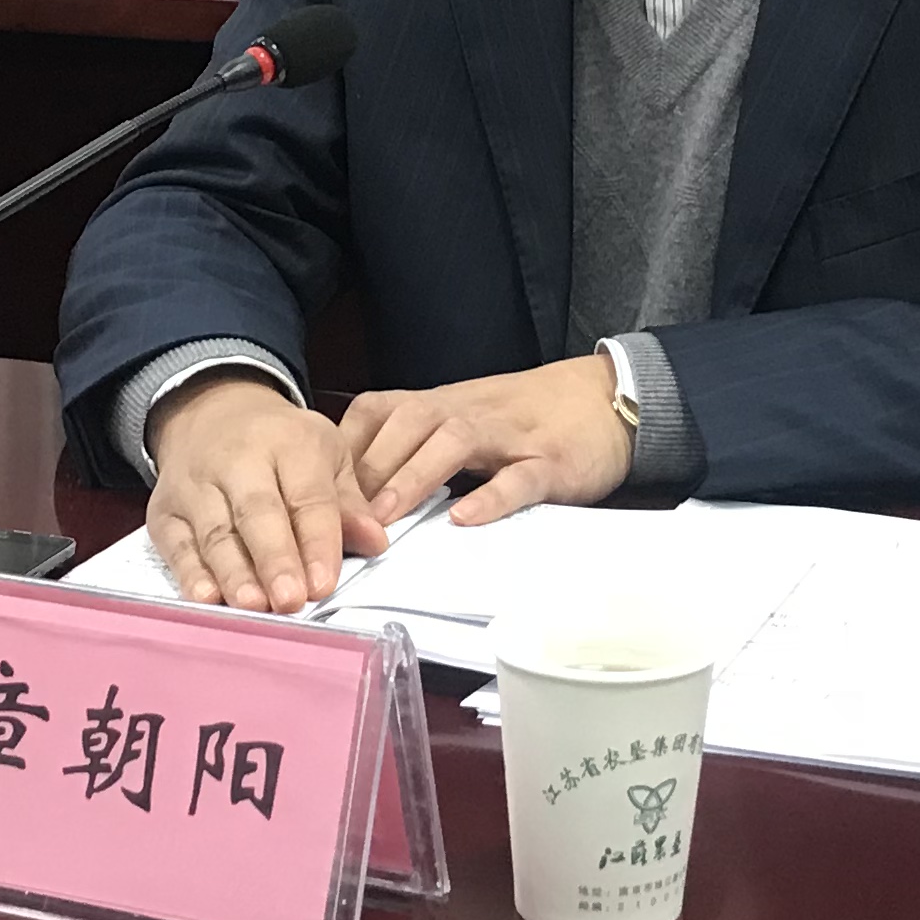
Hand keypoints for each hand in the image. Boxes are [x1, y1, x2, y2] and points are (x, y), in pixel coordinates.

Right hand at [145, 374, 390, 612]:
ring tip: (253, 605)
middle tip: (290, 599)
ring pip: (215, 532)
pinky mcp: (165, 511)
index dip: (317, 542)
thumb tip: (374, 542)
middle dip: (274, 559)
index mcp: (290, 442)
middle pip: (256, 513)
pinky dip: (188, 573)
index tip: (324, 583)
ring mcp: (195, 485)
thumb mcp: (326, 454)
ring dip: (234, 573)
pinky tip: (206, 597)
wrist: (211, 412)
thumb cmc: (280, 444)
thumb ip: (348, 503)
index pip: (308, 497)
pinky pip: (175, 545)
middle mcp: (238, 460)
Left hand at [340, 355, 632, 528]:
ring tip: (386, 519)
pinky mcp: (551, 461)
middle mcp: (469, 411)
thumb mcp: (464, 421)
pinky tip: (466, 519)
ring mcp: (511, 434)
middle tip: (338, 517)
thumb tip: (356, 490)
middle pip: (407, 423)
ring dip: (414, 478)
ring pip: (454, 442)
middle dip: (368, 469)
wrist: (604, 400)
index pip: (379, 413)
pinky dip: (492, 497)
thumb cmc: (525, 418)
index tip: (315, 490)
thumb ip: (416, 447)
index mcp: (442, 404)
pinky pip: (519, 477)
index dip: (344, 449)